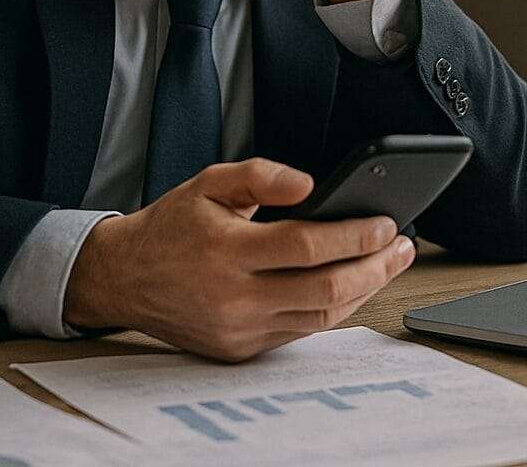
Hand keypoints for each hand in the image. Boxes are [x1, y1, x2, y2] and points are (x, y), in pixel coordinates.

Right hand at [63, 158, 415, 361]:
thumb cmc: (172, 226)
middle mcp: (234, 297)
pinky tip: (352, 285)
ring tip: (388, 264)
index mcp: (225, 250)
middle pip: (326, 289)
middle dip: (376, 267)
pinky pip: (301, 331)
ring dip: (364, 290)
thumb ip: (261, 176)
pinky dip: (334, 309)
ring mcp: (239, 330)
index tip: (386, 222)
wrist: (123, 278)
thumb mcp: (208, 182)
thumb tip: (312, 184)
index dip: (354, 235)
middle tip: (403, 246)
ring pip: (321, 317)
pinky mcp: (241, 350)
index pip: (307, 246)